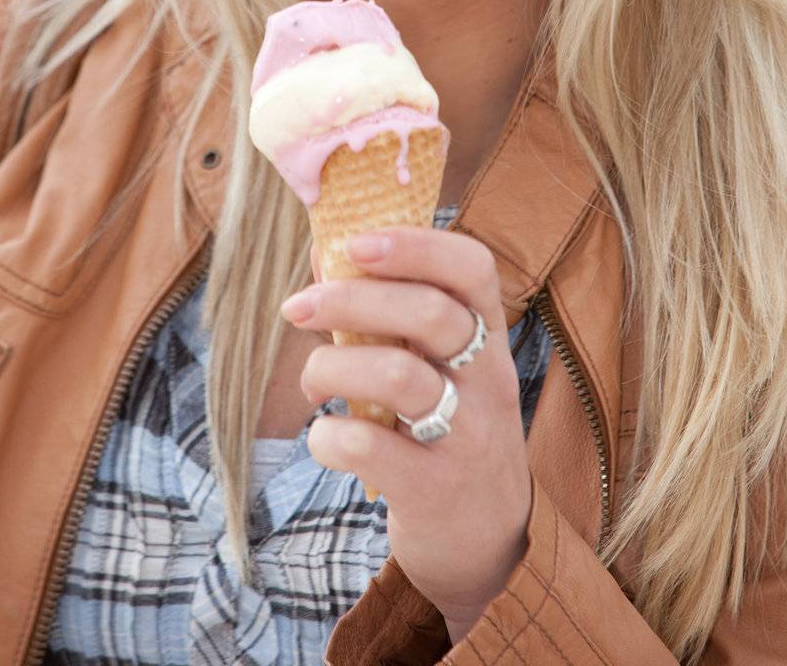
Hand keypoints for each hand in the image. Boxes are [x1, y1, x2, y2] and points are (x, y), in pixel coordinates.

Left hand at [281, 225, 532, 626]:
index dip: (414, 244)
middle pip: (430, 314)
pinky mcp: (434, 491)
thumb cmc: (448, 429)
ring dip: (331, 367)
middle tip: (297, 306)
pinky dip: (328, 436)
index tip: (354, 243)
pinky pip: (370, 448)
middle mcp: (489, 381)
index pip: (472, 268)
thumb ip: (392, 313)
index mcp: (489, 338)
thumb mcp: (444, 368)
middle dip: (351, 300)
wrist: (488, 543)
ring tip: (312, 381)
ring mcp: (467, 438)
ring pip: (399, 377)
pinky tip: (324, 436)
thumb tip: (323, 252)